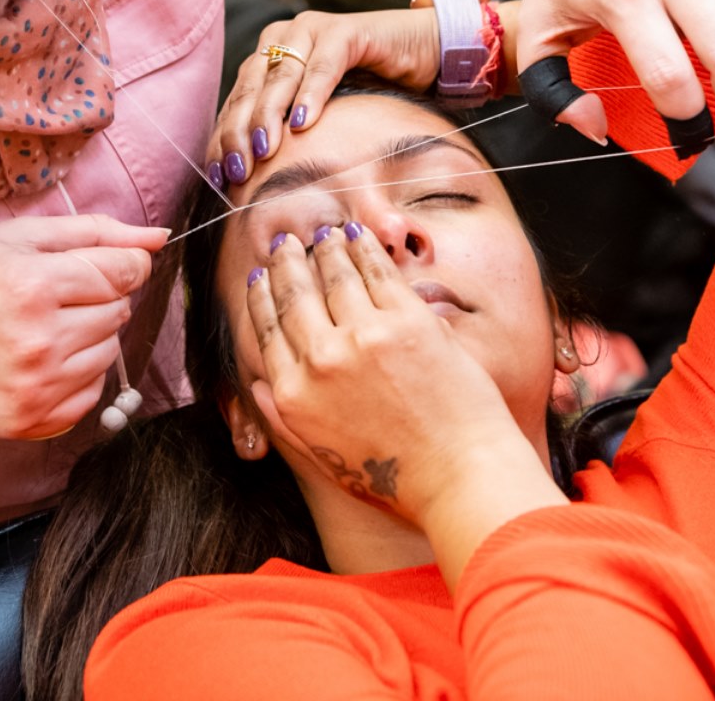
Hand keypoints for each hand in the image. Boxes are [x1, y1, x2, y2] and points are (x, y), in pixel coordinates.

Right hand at [0, 215, 167, 438]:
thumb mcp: (15, 237)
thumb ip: (94, 233)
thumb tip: (159, 238)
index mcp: (31, 284)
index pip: (124, 272)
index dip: (119, 264)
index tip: (98, 265)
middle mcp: (37, 341)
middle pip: (118, 310)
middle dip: (96, 297)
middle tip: (48, 295)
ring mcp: (33, 387)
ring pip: (110, 352)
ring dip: (88, 336)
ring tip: (40, 326)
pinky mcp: (27, 422)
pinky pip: (91, 393)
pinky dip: (76, 374)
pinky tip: (36, 359)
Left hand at [209, 6, 439, 186]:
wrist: (423, 52)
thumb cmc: (371, 89)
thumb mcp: (321, 115)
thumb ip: (289, 133)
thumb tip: (255, 182)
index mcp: (268, 57)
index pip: (236, 101)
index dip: (224, 139)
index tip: (217, 177)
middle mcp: (283, 38)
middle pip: (250, 89)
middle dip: (239, 132)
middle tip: (238, 170)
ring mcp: (312, 29)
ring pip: (280, 76)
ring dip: (268, 116)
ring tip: (263, 150)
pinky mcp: (345, 30)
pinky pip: (324, 66)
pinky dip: (311, 95)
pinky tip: (303, 124)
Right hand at [245, 223, 559, 544]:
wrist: (460, 477)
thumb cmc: (396, 478)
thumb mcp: (322, 456)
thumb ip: (282, 418)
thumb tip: (254, 383)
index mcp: (295, 396)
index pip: (267, 331)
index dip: (261, 298)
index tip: (258, 277)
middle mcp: (321, 361)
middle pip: (294, 296)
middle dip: (286, 263)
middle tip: (284, 242)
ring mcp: (364, 337)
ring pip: (334, 275)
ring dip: (325, 249)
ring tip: (323, 235)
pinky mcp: (407, 321)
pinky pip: (376, 271)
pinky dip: (363, 248)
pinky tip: (358, 235)